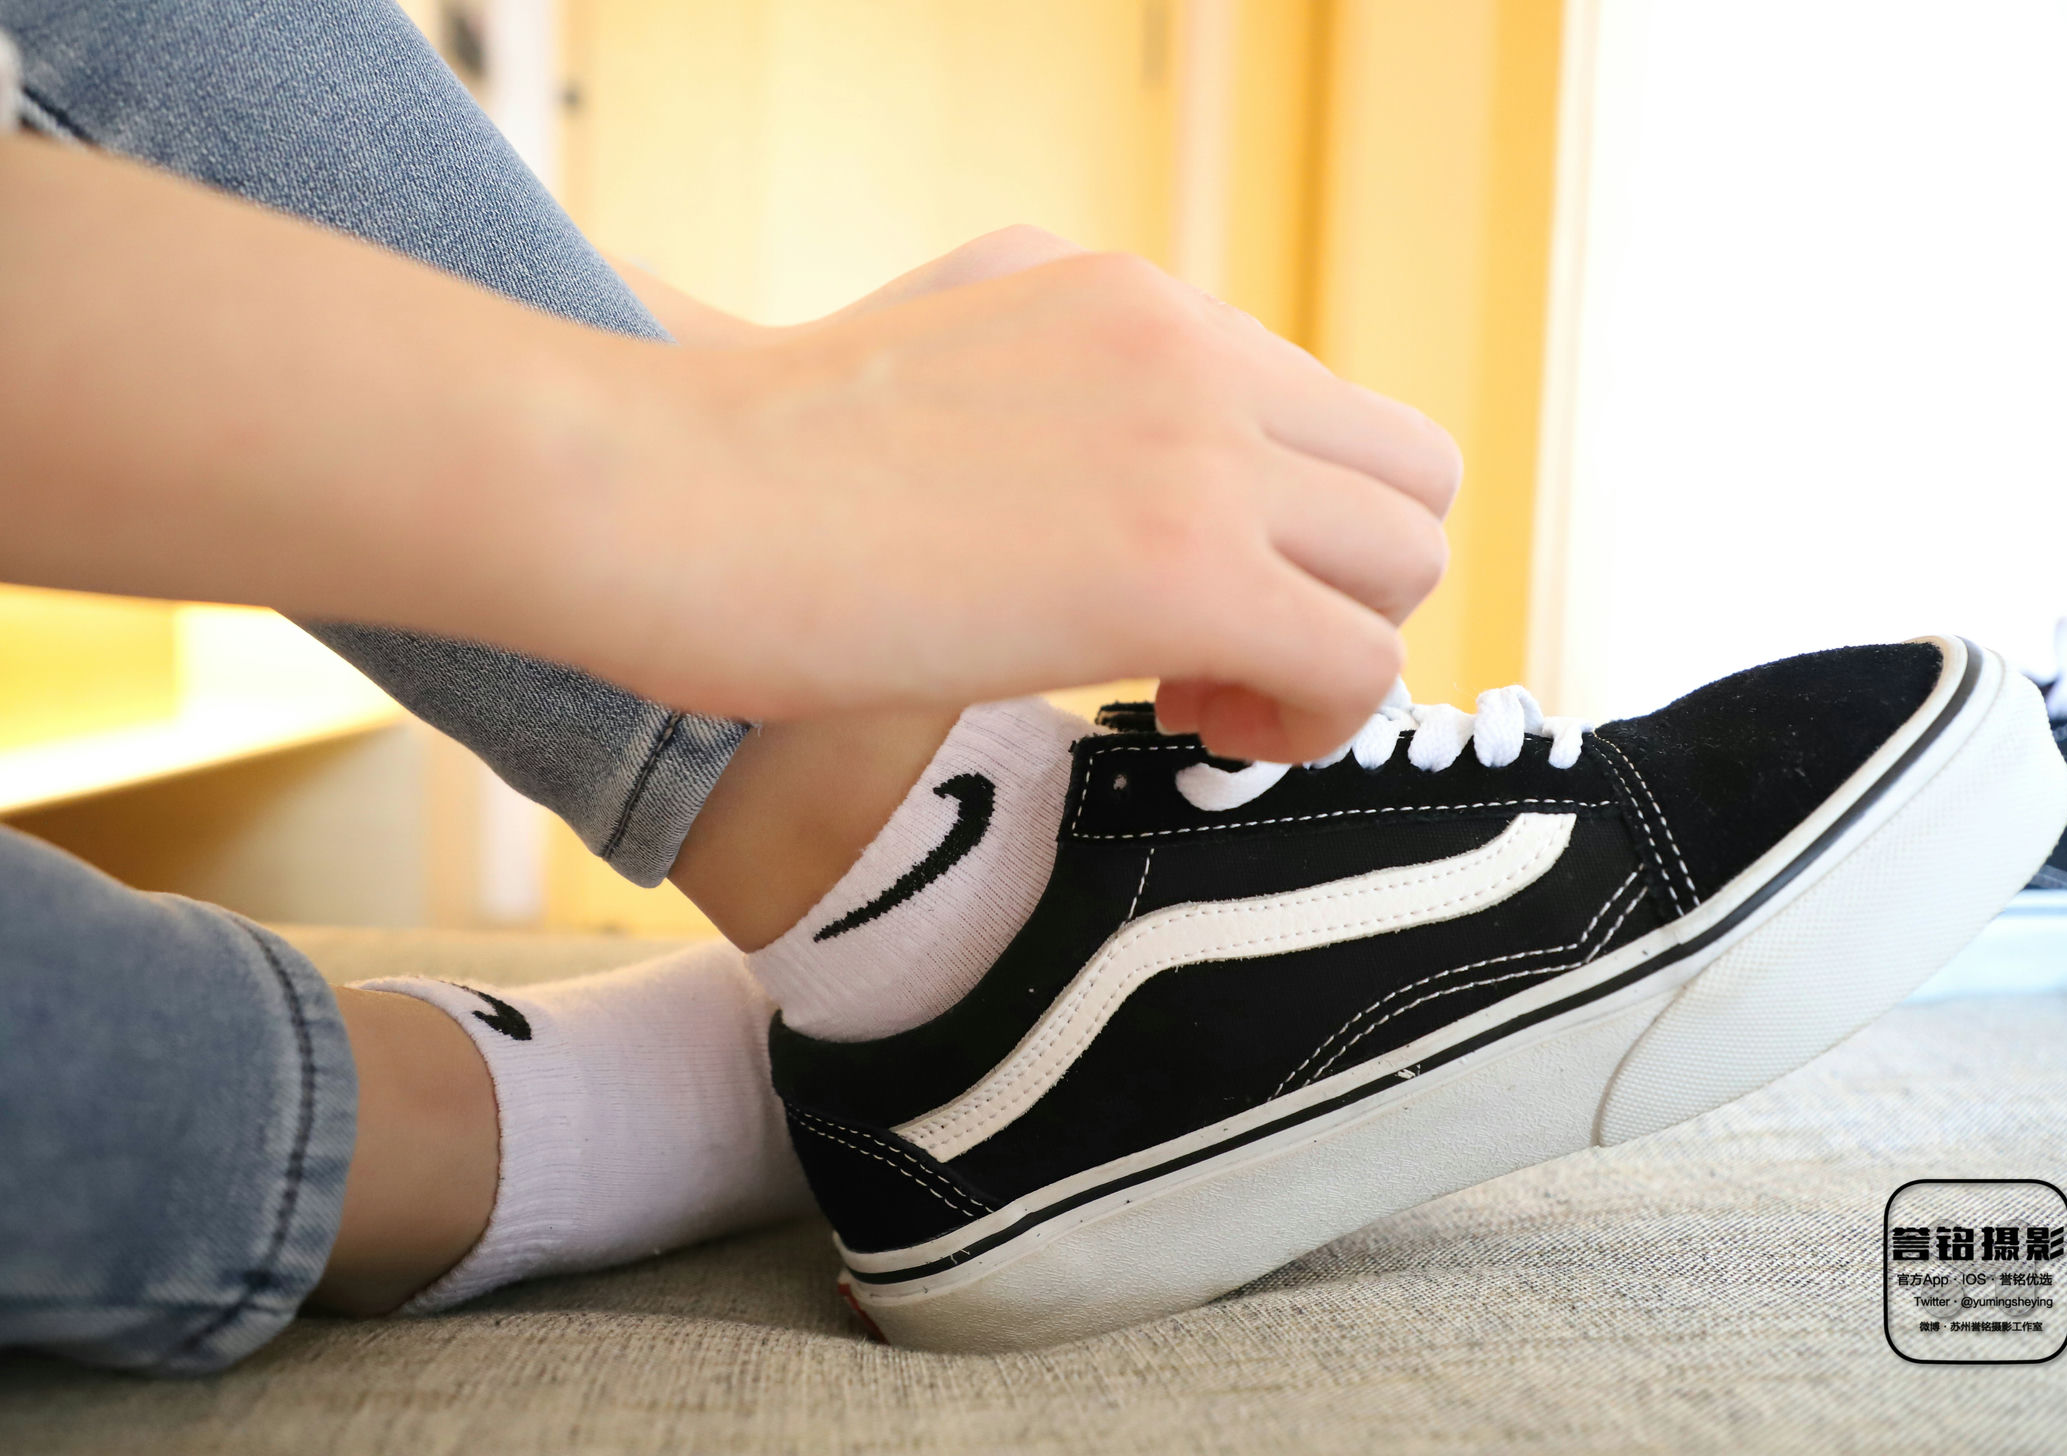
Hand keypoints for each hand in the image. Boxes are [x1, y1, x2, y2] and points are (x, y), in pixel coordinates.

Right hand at [600, 244, 1458, 761]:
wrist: (654, 490)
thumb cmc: (732, 466)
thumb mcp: (910, 364)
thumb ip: (1024, 391)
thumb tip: (1073, 494)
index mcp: (1119, 294)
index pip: (1312, 404)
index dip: (1274, 524)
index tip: (1174, 604)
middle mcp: (1183, 340)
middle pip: (1406, 469)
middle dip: (1340, 581)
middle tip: (1215, 660)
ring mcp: (1194, 440)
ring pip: (1411, 556)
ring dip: (1332, 653)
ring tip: (1202, 702)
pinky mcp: (1183, 565)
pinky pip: (1363, 662)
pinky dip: (1311, 724)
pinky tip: (1189, 730)